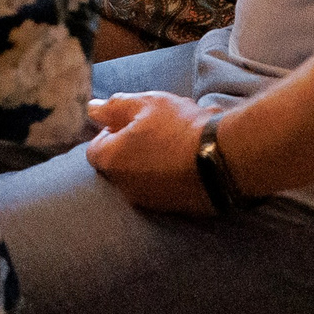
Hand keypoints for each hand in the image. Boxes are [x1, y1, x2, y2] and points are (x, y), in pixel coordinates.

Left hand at [84, 92, 213, 213]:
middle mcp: (124, 187)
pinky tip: (186, 160)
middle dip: (130, 145)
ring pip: (140, 176)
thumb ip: (115, 106)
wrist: (221, 160)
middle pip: (117, 163)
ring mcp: (148, 201)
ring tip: (174, 142)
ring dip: (149, 160)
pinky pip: (161, 188)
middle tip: (154, 128)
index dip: (110, 130)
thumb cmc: (178, 127)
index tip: (130, 120)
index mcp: (112, 160)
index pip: (95, 147)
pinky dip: (166, 175)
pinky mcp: (170, 210)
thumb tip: (92, 109)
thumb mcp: (145, 104)